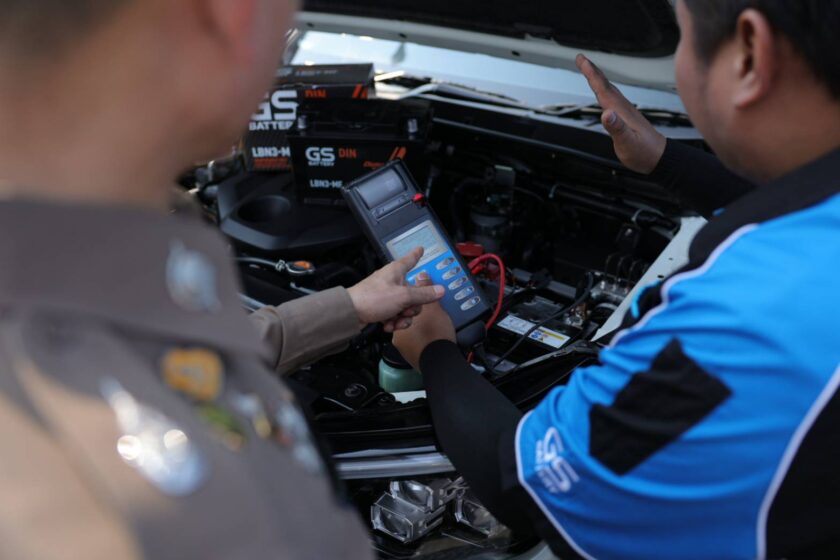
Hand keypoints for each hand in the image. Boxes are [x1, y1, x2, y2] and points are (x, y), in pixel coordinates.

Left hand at [347, 247, 444, 332]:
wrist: (351, 313)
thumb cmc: (373, 298)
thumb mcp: (403, 296)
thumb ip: (423, 295)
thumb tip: (440, 290)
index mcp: (397, 271)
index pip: (410, 259)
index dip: (417, 255)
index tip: (420, 249)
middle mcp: (392, 280)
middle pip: (413, 292)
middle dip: (412, 307)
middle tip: (406, 311)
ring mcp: (386, 294)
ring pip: (405, 306)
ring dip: (402, 318)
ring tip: (395, 322)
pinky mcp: (380, 307)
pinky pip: (394, 314)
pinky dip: (393, 322)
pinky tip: (388, 326)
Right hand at [576, 54, 666, 174]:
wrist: (660, 157)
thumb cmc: (644, 152)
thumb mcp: (628, 143)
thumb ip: (617, 128)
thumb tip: (606, 114)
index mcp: (620, 111)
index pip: (603, 88)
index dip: (591, 73)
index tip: (582, 59)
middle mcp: (623, 108)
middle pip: (605, 85)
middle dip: (592, 70)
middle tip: (581, 58)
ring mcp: (626, 112)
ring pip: (609, 90)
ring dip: (598, 79)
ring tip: (589, 71)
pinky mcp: (627, 117)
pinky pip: (613, 99)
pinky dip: (605, 91)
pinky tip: (604, 94)